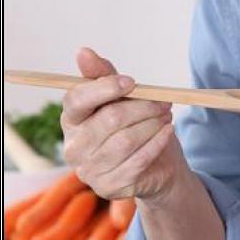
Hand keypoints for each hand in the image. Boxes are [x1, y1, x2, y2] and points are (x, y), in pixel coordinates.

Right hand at [61, 48, 179, 200]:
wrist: (156, 166)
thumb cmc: (134, 126)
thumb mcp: (121, 98)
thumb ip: (103, 76)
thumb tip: (83, 52)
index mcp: (71, 120)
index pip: (77, 100)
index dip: (105, 88)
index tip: (132, 82)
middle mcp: (73, 146)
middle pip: (109, 119)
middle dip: (142, 107)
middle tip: (164, 102)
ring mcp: (88, 170)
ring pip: (126, 141)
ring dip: (152, 125)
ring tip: (166, 116)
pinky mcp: (108, 187)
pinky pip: (137, 162)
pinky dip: (157, 143)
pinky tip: (167, 132)